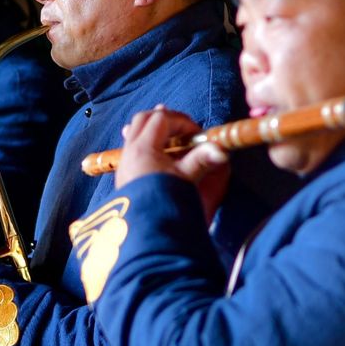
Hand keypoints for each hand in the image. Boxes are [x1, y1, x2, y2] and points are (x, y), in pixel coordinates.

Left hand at [116, 105, 229, 223]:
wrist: (143, 226)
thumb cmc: (165, 200)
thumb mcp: (186, 179)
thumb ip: (202, 160)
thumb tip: (221, 150)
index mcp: (144, 147)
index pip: (162, 119)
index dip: (181, 122)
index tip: (195, 133)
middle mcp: (130, 150)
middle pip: (143, 119)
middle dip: (164, 119)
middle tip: (182, 127)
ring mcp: (124, 160)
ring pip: (134, 131)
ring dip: (151, 129)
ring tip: (166, 132)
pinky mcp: (123, 172)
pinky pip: (130, 146)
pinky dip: (142, 142)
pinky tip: (151, 149)